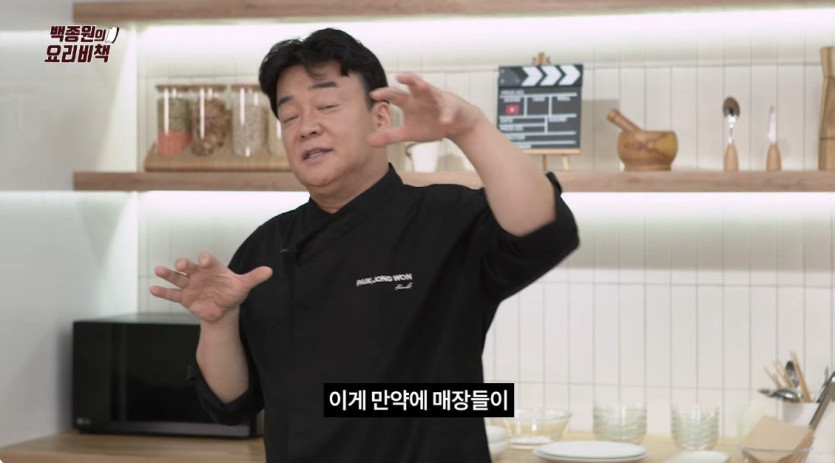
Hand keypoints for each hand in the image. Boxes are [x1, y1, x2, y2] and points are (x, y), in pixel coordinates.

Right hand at [150, 252, 271, 324]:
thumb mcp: (243, 285)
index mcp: (213, 268)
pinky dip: (163, 292)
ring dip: (168, 274)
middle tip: (181, 264)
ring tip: (159, 270)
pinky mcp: (185, 298)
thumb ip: (254, 277)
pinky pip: (172, 294)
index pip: (208, 259)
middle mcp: (199, 274)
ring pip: (177, 278)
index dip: (206, 259)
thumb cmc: (233, 292)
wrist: (224, 308)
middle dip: (184, 264)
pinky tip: (153, 289)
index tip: (205, 261)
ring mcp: (190, 285)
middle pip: (189, 266)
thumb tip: (270, 271)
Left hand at [367, 73, 484, 146]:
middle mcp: (422, 96)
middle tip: (399, 77)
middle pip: (414, 84)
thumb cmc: (430, 124)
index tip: (374, 95)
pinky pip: (449, 110)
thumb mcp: (408, 132)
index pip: (395, 95)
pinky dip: (447, 116)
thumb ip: (390, 136)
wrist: (456, 125)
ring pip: (433, 90)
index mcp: (410, 102)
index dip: (385, 93)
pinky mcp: (453, 106)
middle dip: (408, 79)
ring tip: (423, 85)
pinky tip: (445, 123)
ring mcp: (438, 99)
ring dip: (428, 88)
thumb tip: (369, 141)